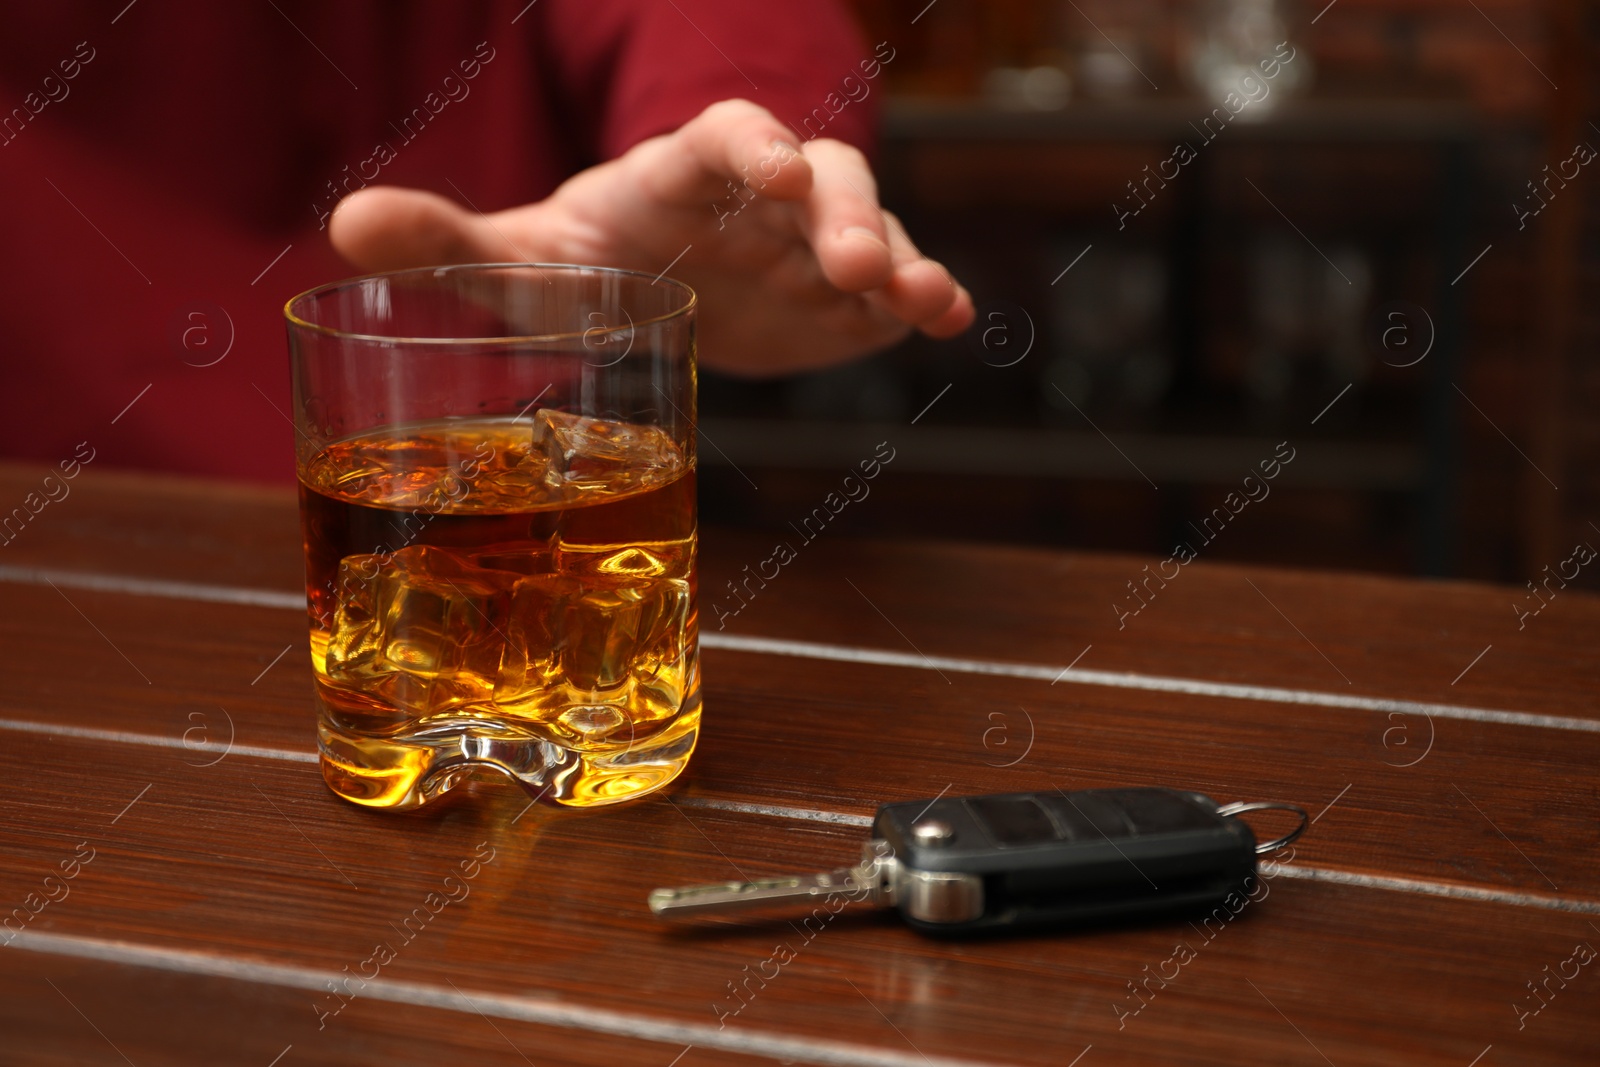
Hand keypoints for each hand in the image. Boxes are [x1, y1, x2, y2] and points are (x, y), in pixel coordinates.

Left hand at [328, 99, 972, 375]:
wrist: (651, 298)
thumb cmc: (587, 264)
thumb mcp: (522, 263)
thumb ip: (448, 243)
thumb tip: (344, 228)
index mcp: (682, 172)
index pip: (725, 139)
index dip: (754, 149)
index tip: (778, 173)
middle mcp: (760, 200)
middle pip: (820, 177)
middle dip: (841, 212)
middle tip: (852, 260)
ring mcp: (810, 248)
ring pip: (871, 229)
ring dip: (896, 258)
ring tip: (916, 299)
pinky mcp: (841, 300)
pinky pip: (892, 290)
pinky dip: (920, 300)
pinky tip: (946, 321)